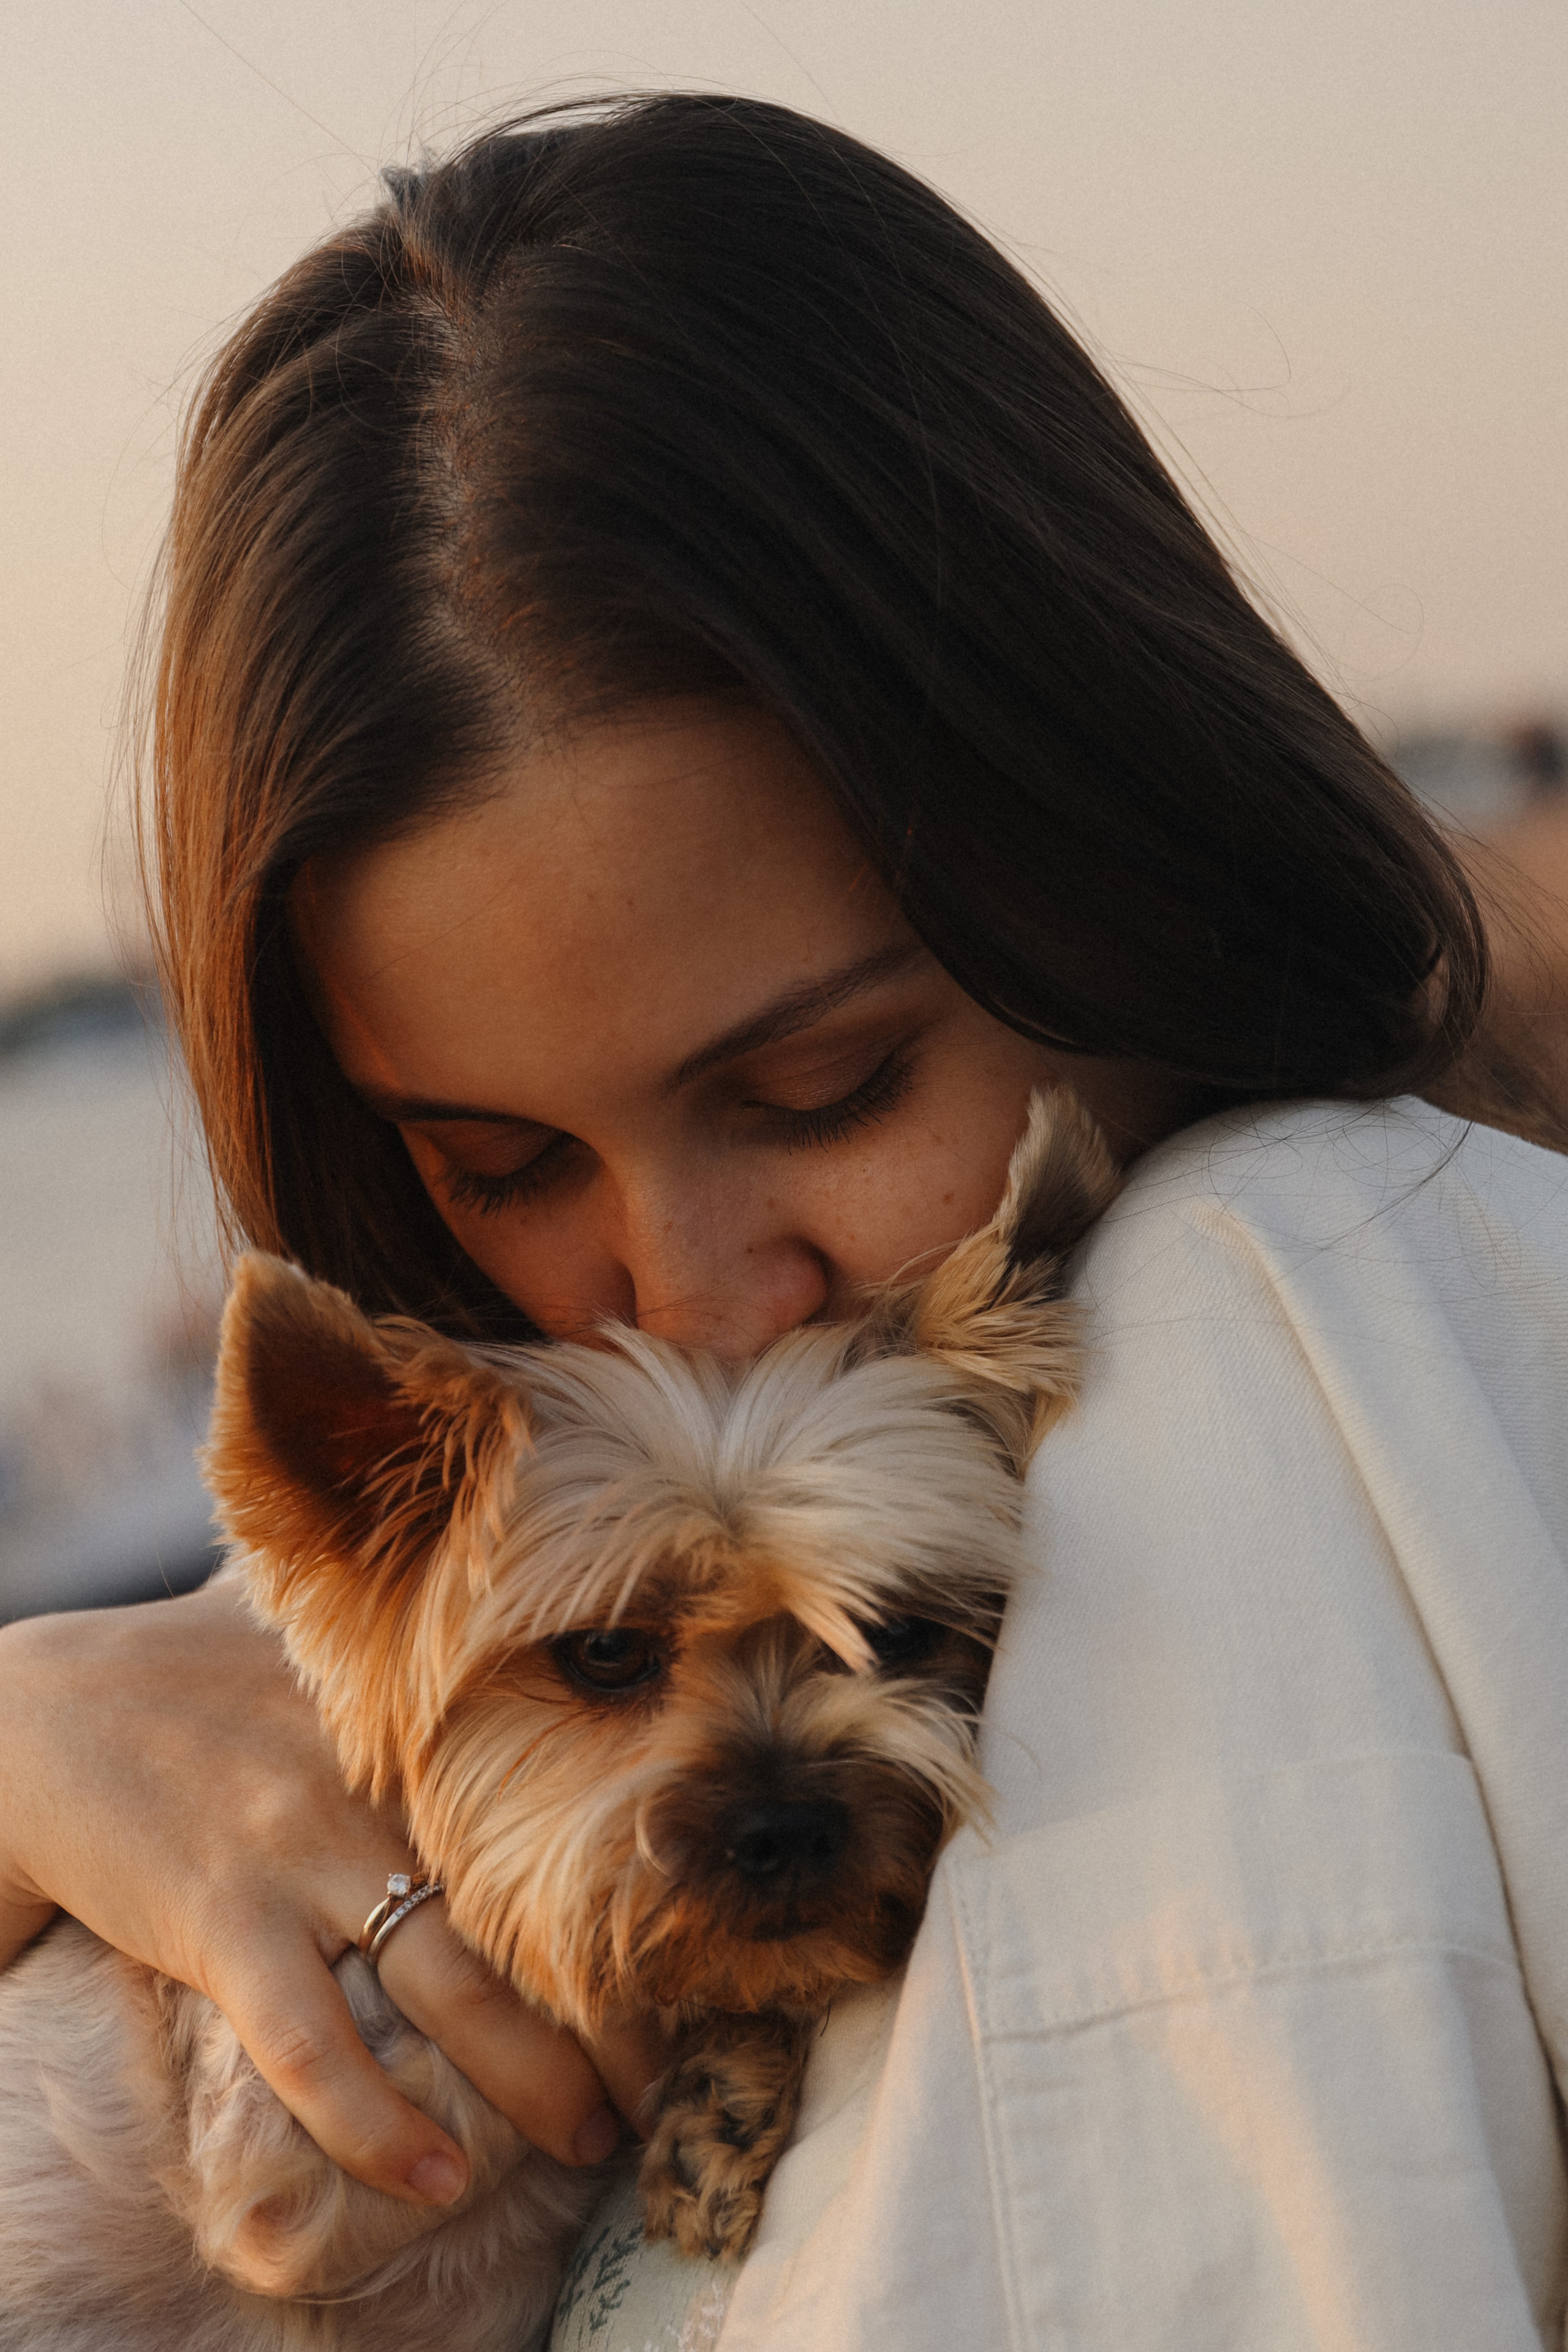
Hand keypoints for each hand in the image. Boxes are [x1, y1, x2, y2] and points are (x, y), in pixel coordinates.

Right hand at [0, 1581, 661, 2205]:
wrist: (46, 1711)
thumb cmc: (197, 1683)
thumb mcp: (326, 1656)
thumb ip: (416, 1683)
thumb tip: (522, 1655)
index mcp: (417, 1727)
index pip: (556, 1826)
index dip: (628, 1907)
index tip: (688, 1970)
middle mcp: (380, 1784)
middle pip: (528, 1912)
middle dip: (611, 2012)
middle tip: (664, 2086)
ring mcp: (302, 1849)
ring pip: (448, 1984)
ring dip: (532, 2076)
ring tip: (592, 2140)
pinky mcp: (222, 1917)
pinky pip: (310, 2044)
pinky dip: (372, 2120)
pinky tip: (432, 2179)